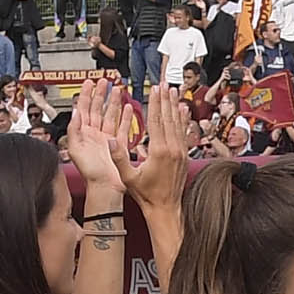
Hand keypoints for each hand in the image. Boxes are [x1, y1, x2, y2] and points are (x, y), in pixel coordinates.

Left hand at [66, 77, 129, 192]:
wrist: (105, 188)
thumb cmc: (90, 174)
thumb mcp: (75, 150)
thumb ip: (74, 130)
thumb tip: (74, 112)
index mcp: (84, 134)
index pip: (84, 109)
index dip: (85, 95)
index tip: (88, 83)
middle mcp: (96, 135)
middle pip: (98, 108)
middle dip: (101, 94)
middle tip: (104, 81)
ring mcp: (108, 139)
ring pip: (111, 115)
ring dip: (114, 102)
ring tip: (118, 90)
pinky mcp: (120, 145)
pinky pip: (124, 128)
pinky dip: (126, 117)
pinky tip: (128, 108)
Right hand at [130, 86, 193, 208]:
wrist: (165, 208)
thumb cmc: (146, 195)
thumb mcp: (128, 177)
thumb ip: (118, 157)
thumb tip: (109, 139)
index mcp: (159, 152)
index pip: (156, 121)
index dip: (155, 103)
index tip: (155, 89)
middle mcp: (173, 149)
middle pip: (168, 118)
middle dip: (166, 99)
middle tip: (165, 84)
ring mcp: (181, 152)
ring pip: (178, 123)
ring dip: (175, 106)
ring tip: (174, 91)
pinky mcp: (184, 156)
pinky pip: (183, 133)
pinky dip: (183, 120)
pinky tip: (183, 110)